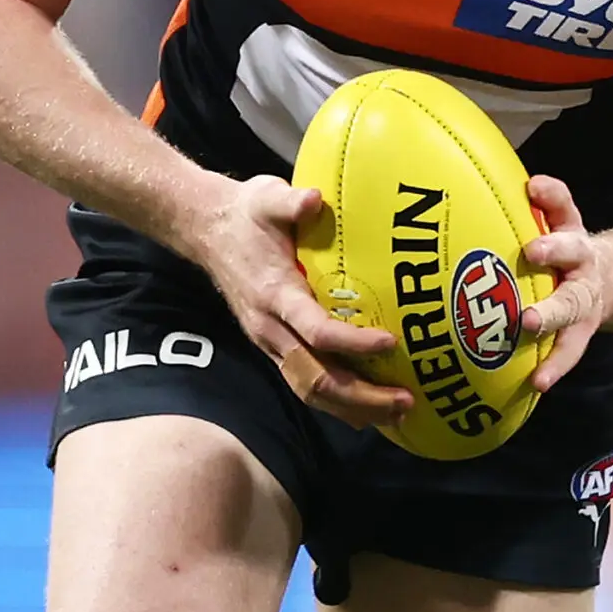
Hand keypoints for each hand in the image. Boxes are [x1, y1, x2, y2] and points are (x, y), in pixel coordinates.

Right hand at [193, 174, 412, 430]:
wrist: (206, 231)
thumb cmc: (245, 214)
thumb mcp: (266, 197)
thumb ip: (290, 202)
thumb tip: (314, 200)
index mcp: (274, 295)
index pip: (315, 331)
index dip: (352, 343)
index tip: (390, 341)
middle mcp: (270, 328)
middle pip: (316, 378)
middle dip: (362, 396)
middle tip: (406, 401)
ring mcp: (271, 343)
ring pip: (310, 390)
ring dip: (354, 408)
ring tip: (397, 414)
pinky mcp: (275, 348)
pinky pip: (306, 385)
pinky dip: (339, 403)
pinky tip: (369, 411)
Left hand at [521, 173, 605, 393]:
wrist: (604, 286)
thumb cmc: (556, 256)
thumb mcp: (548, 230)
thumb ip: (523, 215)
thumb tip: (472, 196)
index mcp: (568, 232)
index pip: (562, 206)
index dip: (551, 196)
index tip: (532, 188)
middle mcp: (579, 262)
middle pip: (571, 251)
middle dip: (552, 250)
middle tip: (531, 252)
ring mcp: (582, 300)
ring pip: (571, 306)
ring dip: (550, 315)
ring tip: (527, 324)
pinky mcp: (580, 333)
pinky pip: (569, 351)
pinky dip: (554, 367)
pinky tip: (537, 382)